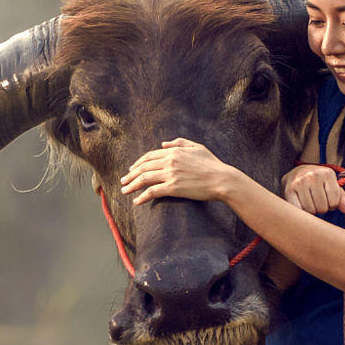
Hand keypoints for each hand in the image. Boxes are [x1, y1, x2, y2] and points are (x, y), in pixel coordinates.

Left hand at [120, 138, 236, 204]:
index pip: (149, 156)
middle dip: (130, 175)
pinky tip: (137, 202)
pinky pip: (152, 192)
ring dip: (131, 185)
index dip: (137, 163)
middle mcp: (170, 161)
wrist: (222, 179)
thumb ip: (180, 142)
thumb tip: (163, 143)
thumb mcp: (197, 147)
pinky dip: (142, 197)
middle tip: (122, 181)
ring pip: (144, 179)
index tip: (131, 170)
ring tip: (124, 191)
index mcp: (174, 151)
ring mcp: (170, 174)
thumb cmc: (212, 165)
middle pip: (143, 167)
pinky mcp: (173, 188)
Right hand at [281, 163, 344, 215]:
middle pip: (323, 208)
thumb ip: (342, 198)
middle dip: (321, 208)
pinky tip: (301, 204)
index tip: (327, 198)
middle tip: (317, 200)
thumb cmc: (318, 182)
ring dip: (311, 210)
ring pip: (311, 210)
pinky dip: (301, 211)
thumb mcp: (332, 186)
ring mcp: (299, 183)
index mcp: (327, 173)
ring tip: (310, 202)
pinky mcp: (289, 190)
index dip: (332, 205)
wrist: (296, 173)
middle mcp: (313, 176)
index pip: (335, 202)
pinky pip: (299, 210)